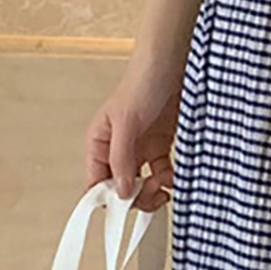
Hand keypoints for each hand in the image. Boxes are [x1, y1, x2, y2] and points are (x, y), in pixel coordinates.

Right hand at [85, 60, 181, 205]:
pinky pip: (162, 174)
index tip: (127, 205)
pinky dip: (168, 180)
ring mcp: (140, 150)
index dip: (110, 198)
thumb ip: (121, 158)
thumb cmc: (142, 82)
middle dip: (137, 195)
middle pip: (121, 189)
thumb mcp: (127, 121)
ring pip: (142, 185)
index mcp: (100, 143)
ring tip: (164, 183)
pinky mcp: (160, 147)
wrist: (172, 64)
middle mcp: (118, 150)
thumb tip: (121, 191)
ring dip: (154, 191)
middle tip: (152, 190)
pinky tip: (174, 176)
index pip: (97, 182)